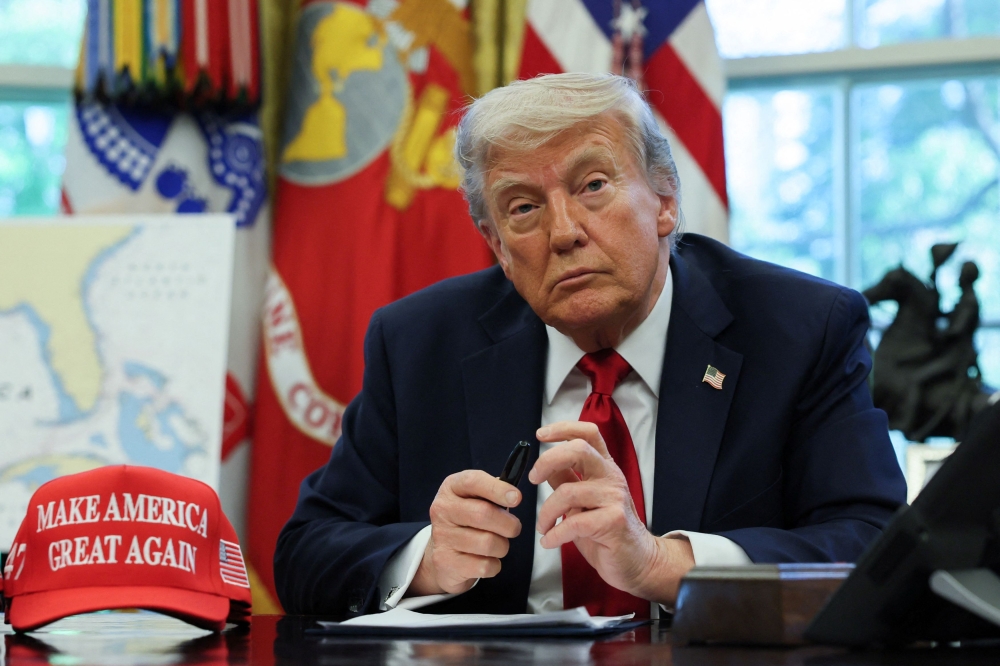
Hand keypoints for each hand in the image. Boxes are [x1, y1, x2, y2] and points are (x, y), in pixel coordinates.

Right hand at [409, 470, 521, 595]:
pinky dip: (494, 565)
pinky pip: (485, 565)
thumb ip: (492, 493)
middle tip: (513, 528)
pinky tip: (486, 560)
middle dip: (509, 524)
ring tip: (497, 544)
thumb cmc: (467, 522)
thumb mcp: (474, 499)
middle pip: (484, 514)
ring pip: (488, 543)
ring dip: (502, 546)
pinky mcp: (446, 563)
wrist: (442, 556)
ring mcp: (442, 537)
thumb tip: (513, 496)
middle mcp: (442, 510)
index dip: (497, 489)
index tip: (516, 498)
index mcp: (451, 488)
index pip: (473, 481)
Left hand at [530, 421, 694, 604]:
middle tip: (533, 479)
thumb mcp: (583, 501)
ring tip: (543, 527)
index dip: (563, 428)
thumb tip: (545, 467)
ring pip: (568, 492)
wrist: (637, 561)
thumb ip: (567, 481)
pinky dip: (554, 534)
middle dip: (547, 461)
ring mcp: (614, 498)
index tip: (540, 435)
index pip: (588, 433)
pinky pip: (574, 523)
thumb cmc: (606, 531)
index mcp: (604, 467)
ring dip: (546, 512)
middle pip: (578, 450)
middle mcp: (611, 477)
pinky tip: (550, 541)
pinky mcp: (613, 521)